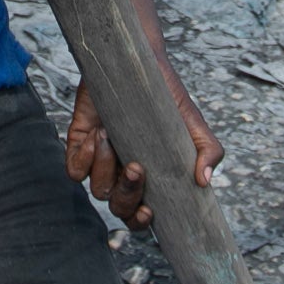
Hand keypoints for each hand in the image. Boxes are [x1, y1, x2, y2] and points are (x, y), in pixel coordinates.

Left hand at [64, 78, 221, 230]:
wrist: (137, 62)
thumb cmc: (166, 96)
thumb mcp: (192, 121)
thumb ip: (208, 149)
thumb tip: (204, 180)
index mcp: (149, 177)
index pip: (140, 214)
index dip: (140, 222)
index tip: (149, 211)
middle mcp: (123, 174)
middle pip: (119, 208)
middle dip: (127, 195)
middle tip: (137, 167)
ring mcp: (101, 160)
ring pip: (97, 190)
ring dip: (106, 167)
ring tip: (113, 136)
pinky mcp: (80, 144)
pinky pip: (75, 170)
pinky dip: (85, 159)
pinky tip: (98, 136)